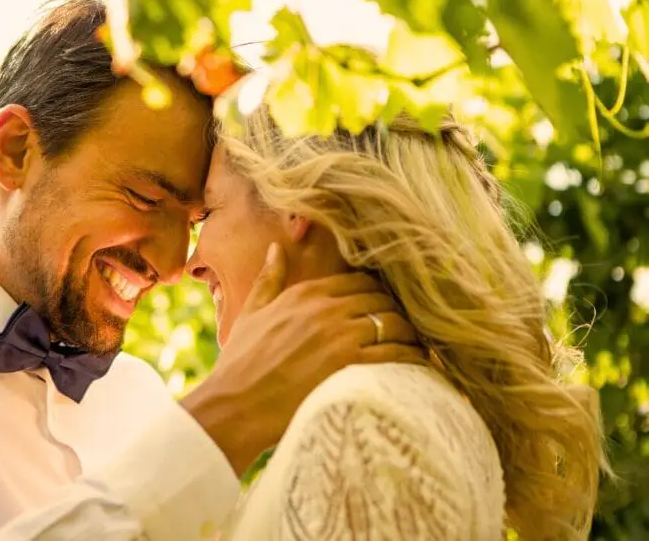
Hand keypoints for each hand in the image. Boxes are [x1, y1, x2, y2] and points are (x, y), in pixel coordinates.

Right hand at [181, 243, 423, 475]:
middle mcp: (325, 308)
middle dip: (397, 313)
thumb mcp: (251, 314)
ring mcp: (339, 336)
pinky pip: (396, 352)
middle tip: (408, 330)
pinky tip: (419, 364)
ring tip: (418, 347)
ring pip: (394, 322)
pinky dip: (412, 356)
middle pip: (381, 300)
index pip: (360, 280)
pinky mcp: (350, 365)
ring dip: (410, 334)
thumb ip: (268, 279)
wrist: (235, 406)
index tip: (386, 308)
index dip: (378, 293)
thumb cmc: (240, 364)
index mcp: (304, 293)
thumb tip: (274, 248)